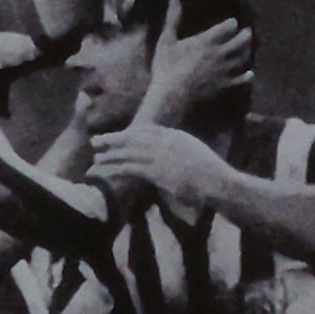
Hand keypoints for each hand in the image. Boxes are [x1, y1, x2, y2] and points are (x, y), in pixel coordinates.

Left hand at [97, 122, 214, 204]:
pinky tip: (105, 171)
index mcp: (176, 136)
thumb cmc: (214, 175)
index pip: (148, 131)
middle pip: (132, 137)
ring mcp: (159, 155)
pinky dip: (115, 168)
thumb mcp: (199, 157)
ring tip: (96, 158)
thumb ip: (185, 153)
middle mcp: (165, 142)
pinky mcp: (156, 171)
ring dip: (110, 155)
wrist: (219, 183)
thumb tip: (178, 158)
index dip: (131, 134)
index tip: (120, 136)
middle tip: (97, 141)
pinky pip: (130, 168)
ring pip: (128, 152)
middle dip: (113, 139)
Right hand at [139, 16, 253, 128]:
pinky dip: (246, 76)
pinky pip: (240, 80)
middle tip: (248, 32)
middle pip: (239, 42)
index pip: (225, 28)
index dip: (231, 24)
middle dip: (245, 36)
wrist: (173, 95)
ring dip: (246, 52)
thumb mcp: (167, 40)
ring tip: (249, 48)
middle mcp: (218, 54)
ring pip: (242, 58)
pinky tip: (250, 74)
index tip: (233, 23)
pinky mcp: (224, 85)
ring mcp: (223, 70)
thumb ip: (172, 19)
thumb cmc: (166, 67)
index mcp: (205, 41)